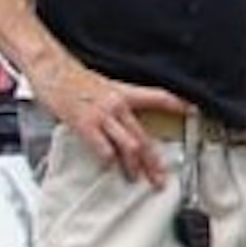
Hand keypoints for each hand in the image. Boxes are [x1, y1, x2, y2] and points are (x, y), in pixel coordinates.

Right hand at [36, 57, 190, 188]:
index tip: (194, 112)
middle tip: (160, 178)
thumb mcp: (102, 87)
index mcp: (124, 93)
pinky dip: (107, 160)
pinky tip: (109, 168)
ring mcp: (102, 114)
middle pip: (144, 136)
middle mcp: (118, 104)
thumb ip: (114, 106)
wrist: (51, 68)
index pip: (159, 97)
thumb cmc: (71, 79)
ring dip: (134, 166)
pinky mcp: (85, 123)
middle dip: (154, 161)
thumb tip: (120, 124)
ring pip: (129, 145)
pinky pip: (102, 147)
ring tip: (136, 179)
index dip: (178, 104)